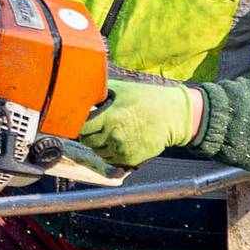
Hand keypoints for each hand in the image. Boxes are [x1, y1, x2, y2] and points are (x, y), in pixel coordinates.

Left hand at [77, 79, 203, 167]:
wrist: (172, 115)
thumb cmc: (145, 98)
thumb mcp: (120, 89)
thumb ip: (98, 94)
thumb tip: (76, 93)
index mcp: (110, 117)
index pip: (82, 127)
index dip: (81, 124)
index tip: (84, 120)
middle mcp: (114, 136)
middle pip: (87, 141)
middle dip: (89, 133)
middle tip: (99, 125)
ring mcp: (122, 150)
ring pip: (97, 151)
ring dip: (99, 143)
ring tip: (112, 131)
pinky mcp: (130, 160)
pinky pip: (110, 159)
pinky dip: (111, 152)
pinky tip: (120, 140)